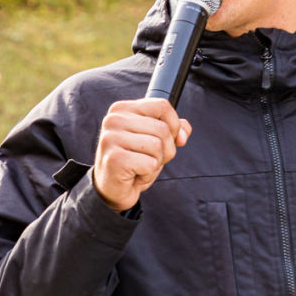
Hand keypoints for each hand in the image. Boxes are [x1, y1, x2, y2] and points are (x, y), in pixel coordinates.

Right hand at [92, 98, 191, 212]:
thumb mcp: (155, 140)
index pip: (162, 106)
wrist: (112, 189)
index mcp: (122, 109)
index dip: (174, 125)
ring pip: (157, 146)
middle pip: (163, 128)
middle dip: (166, 149)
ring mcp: (111, 138)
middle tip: (148, 159)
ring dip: (156, 162)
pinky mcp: (114, 159)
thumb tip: (184, 132)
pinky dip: (148, 174)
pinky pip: (150, 164)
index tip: (167, 139)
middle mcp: (114, 120)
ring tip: (140, 166)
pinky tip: (134, 175)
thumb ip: (173, 129)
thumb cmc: (134, 162)